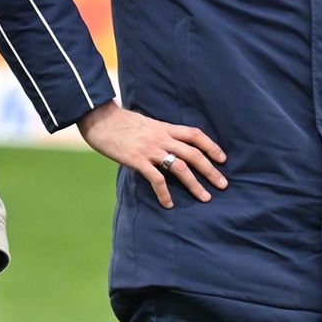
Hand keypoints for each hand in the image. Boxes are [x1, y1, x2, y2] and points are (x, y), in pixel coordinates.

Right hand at [77, 100, 227, 208]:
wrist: (99, 117)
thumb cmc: (119, 121)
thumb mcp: (144, 122)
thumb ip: (157, 133)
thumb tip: (166, 144)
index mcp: (164, 127)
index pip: (194, 134)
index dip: (211, 146)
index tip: (222, 158)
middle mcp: (161, 137)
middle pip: (193, 153)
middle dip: (211, 170)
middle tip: (223, 185)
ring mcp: (150, 149)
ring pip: (180, 167)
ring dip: (195, 184)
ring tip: (205, 198)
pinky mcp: (136, 159)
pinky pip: (156, 178)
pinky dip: (164, 192)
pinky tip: (169, 204)